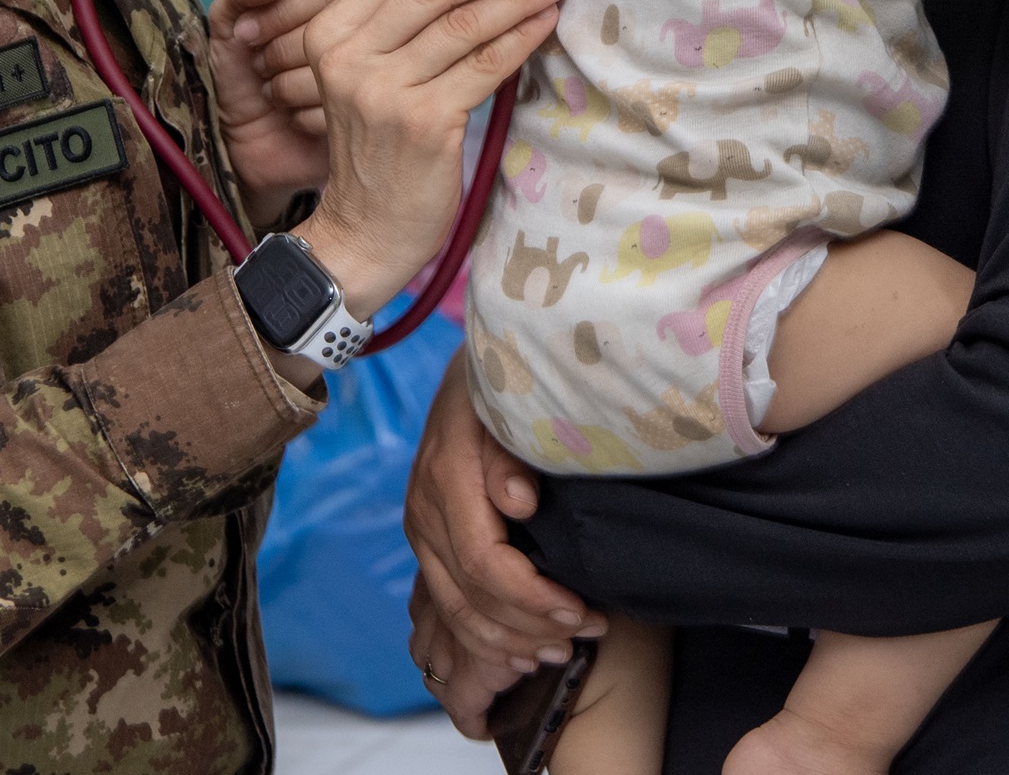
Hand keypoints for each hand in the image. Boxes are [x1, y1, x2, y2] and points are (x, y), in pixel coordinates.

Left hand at [207, 0, 353, 217]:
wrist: (244, 147)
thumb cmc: (242, 79)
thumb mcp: (229, 27)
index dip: (280, 13)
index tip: (246, 37)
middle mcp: (369, 31)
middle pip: (335, 27)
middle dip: (278, 54)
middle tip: (262, 70)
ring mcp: (377, 75)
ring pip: (336, 70)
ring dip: (287, 88)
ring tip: (276, 95)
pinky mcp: (373, 118)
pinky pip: (339, 110)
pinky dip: (303, 118)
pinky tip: (295, 120)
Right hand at [296, 0, 565, 316]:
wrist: (366, 231)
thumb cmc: (379, 149)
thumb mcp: (368, 78)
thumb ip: (404, 27)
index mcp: (329, 34)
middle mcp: (349, 57)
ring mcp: (385, 90)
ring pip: (465, 24)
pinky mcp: (425, 122)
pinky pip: (486, 65)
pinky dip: (523, 38)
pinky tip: (546, 23)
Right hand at [404, 362, 597, 736]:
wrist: (478, 358)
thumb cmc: (509, 376)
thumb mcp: (515, 398)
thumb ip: (512, 452)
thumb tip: (518, 503)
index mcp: (447, 475)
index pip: (482, 560)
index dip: (531, 597)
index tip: (581, 610)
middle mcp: (424, 507)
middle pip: (468, 595)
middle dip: (528, 626)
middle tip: (586, 633)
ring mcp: (422, 524)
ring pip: (454, 607)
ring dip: (508, 639)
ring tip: (560, 649)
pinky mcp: (429, 533)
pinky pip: (448, 599)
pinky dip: (485, 632)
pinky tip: (520, 648)